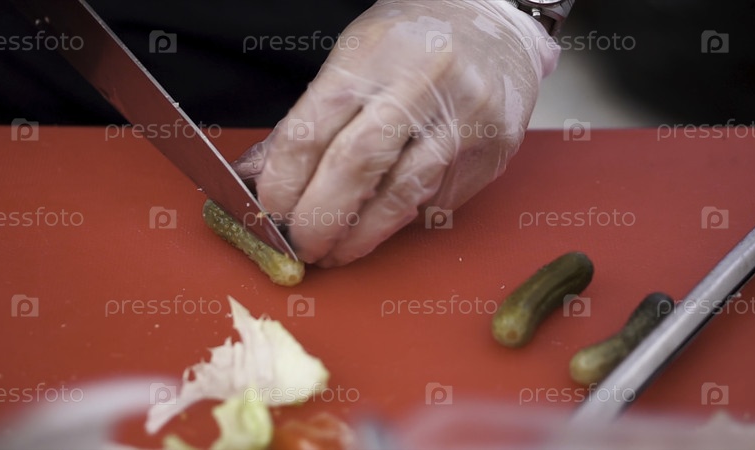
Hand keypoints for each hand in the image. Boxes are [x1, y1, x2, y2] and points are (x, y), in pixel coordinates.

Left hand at [235, 0, 558, 266]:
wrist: (495, 24)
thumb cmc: (414, 39)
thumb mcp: (352, 57)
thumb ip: (308, 119)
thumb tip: (258, 176)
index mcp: (375, 54)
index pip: (314, 130)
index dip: (284, 183)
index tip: (271, 212)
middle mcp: (424, 83)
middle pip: (358, 167)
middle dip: (320, 219)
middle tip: (303, 245)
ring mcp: (466, 119)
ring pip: (403, 196)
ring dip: (361, 236)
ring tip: (337, 251)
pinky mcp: (492, 152)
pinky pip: (437, 202)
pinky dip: (403, 220)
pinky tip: (384, 221)